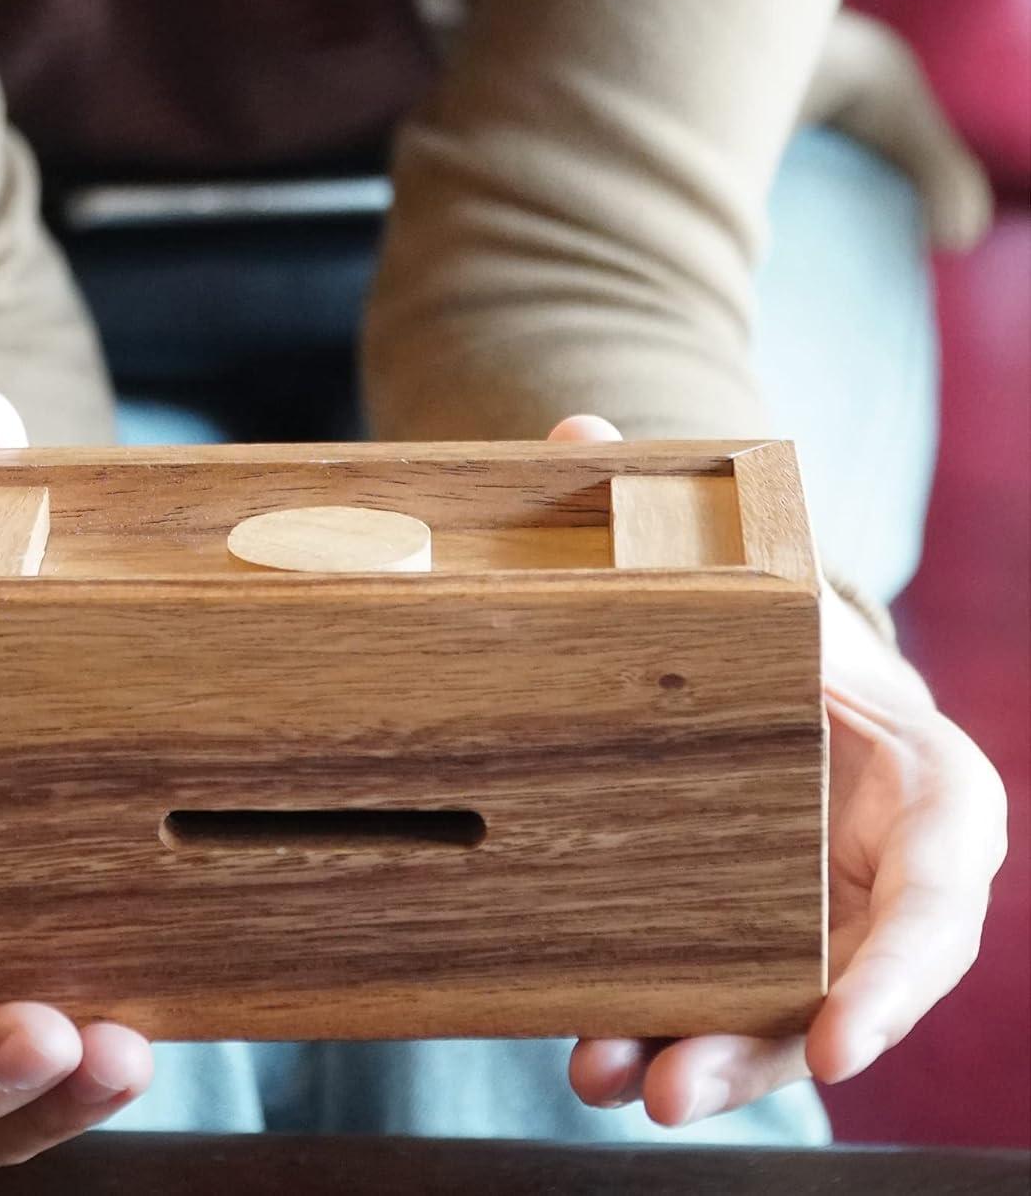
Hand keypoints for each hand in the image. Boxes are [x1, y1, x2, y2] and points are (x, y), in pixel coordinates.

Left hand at [552, 414, 1008, 1124]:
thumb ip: (670, 508)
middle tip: (669, 1088)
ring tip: (615, 1086)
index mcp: (920, 773)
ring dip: (715, 1059)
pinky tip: (596, 1056)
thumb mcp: (747, 570)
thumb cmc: (780, 625)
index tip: (838, 1041)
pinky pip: (743, 998)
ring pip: (794, 1011)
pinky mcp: (780, 937)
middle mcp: (893, 861)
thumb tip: (573, 429)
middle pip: (859, 978)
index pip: (943, 879)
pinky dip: (681, 1030)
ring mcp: (838, 910)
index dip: (898, 968)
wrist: (780, 675)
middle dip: (773, 1043)